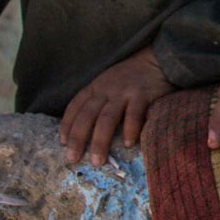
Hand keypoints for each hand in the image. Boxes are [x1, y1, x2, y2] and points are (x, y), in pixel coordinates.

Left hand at [60, 51, 172, 166]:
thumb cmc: (132, 77)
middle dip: (78, 139)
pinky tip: (128, 144)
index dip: (67, 125)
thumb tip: (87, 130)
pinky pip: (134, 114)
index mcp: (95, 87)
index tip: (62, 143)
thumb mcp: (108, 83)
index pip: (75, 107)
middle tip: (73, 158)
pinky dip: (130, 129)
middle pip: (87, 116)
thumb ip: (98, 100)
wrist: (157, 60)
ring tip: (98, 160)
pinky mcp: (143, 95)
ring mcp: (124, 92)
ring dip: (100, 141)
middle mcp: (106, 90)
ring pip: (106, 119)